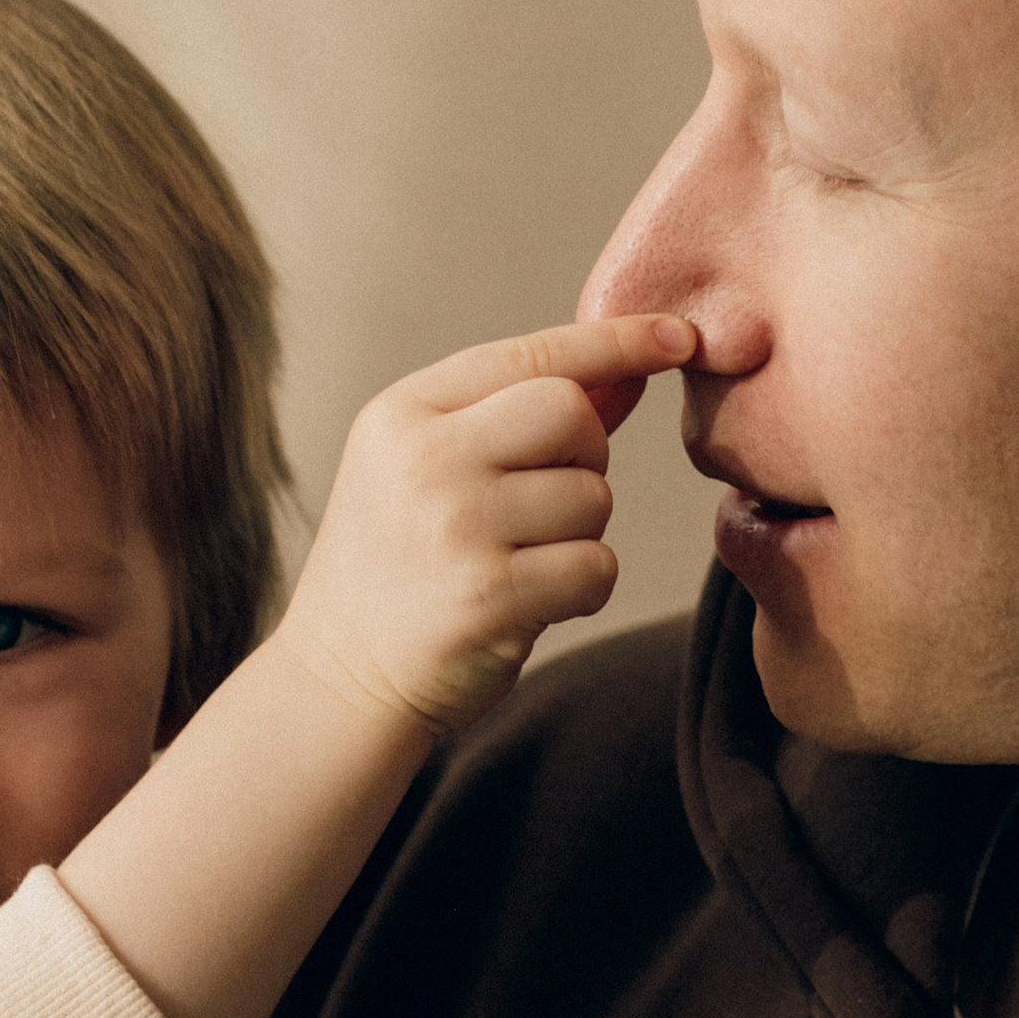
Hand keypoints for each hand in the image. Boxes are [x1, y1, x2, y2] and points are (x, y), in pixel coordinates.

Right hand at [276, 314, 695, 742]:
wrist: (339, 680)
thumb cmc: (397, 569)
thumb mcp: (427, 470)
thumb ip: (515, 418)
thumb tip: (625, 372)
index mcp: (405, 412)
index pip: (532, 355)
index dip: (616, 342)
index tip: (679, 337)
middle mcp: (427, 459)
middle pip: (570, 413)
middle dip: (586, 455)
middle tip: (547, 504)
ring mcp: (457, 528)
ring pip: (592, 496)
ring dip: (580, 534)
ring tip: (519, 563)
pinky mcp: (491, 598)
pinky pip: (595, 567)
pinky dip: (582, 589)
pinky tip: (531, 605)